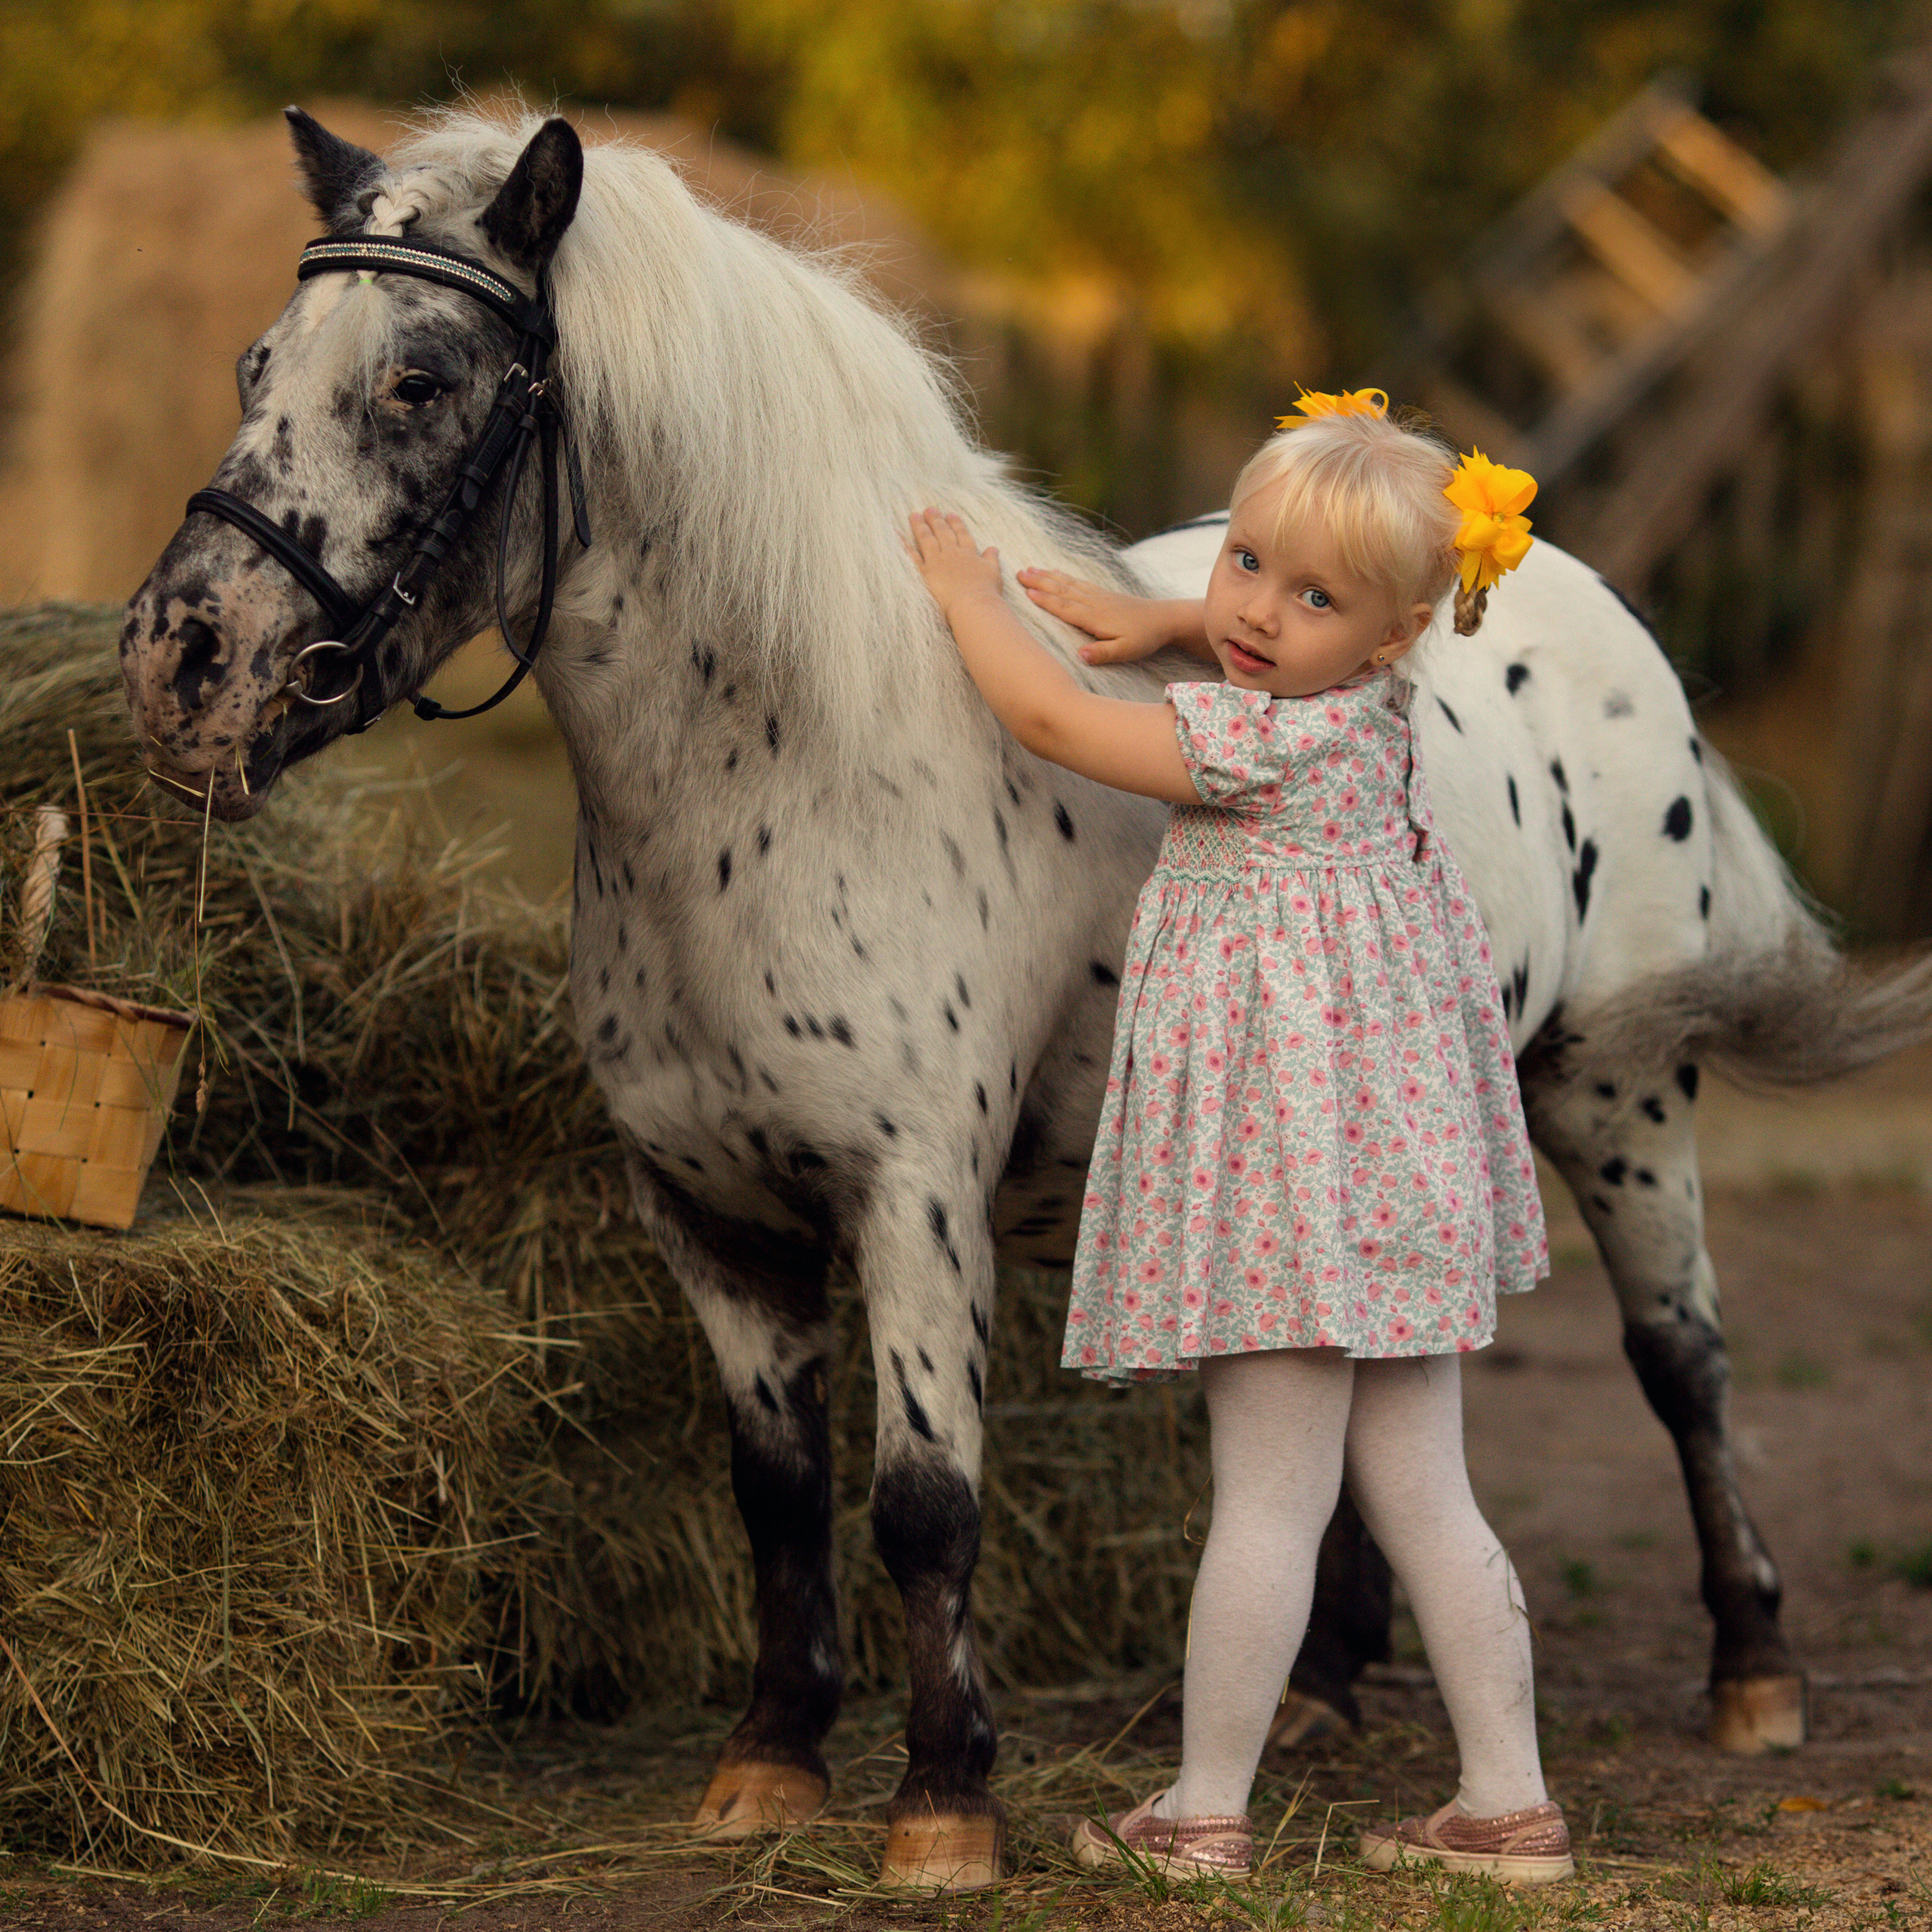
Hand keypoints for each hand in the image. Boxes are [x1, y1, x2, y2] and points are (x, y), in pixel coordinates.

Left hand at [909, 508, 1003, 621]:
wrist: (973, 605)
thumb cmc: (986, 592)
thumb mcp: (994, 573)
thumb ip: (991, 559)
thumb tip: (993, 548)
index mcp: (969, 553)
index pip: (962, 534)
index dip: (956, 524)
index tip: (950, 514)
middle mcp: (951, 553)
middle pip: (942, 533)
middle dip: (936, 520)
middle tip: (929, 509)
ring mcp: (937, 562)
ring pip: (927, 539)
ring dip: (920, 526)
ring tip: (914, 515)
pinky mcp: (925, 572)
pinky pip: (911, 555)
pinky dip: (903, 544)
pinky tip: (897, 533)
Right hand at [1017, 567, 1180, 663]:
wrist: (1164, 619)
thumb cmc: (1144, 638)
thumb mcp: (1125, 651)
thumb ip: (1102, 653)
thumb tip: (1079, 655)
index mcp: (1095, 618)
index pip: (1065, 607)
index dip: (1045, 599)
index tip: (1026, 590)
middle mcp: (1094, 603)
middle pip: (1062, 591)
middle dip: (1040, 582)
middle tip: (1019, 573)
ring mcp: (1099, 596)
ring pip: (1068, 584)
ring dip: (1048, 576)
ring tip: (1030, 569)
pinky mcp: (1104, 594)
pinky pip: (1079, 583)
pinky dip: (1064, 576)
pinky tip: (1056, 573)